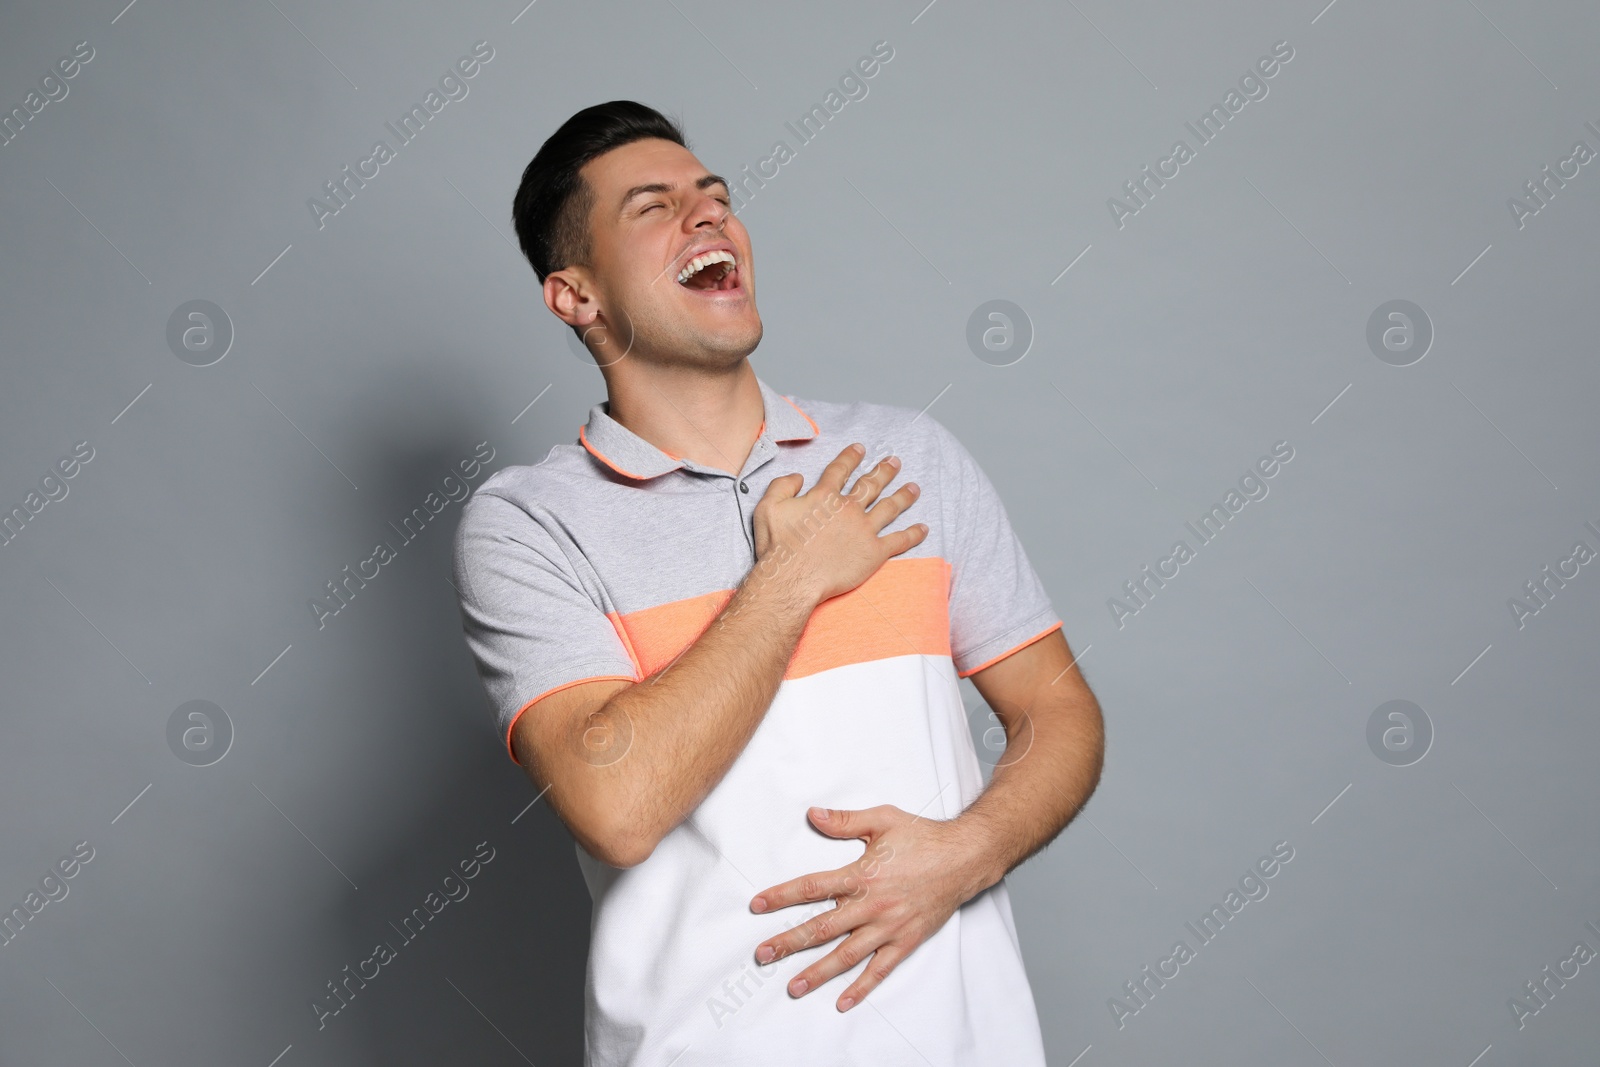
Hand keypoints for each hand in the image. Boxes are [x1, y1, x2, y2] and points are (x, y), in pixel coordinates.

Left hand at [747, 804, 992, 1011]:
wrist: (965, 857)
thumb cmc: (924, 837)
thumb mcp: (883, 819)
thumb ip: (845, 821)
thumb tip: (812, 814)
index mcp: (862, 874)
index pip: (812, 887)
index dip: (782, 896)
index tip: (757, 905)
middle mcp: (872, 905)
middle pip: (822, 927)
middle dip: (789, 942)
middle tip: (762, 954)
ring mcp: (889, 927)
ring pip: (847, 955)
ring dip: (817, 972)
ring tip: (793, 986)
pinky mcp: (905, 940)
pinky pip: (880, 969)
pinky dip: (862, 987)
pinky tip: (843, 1001)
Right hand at [751, 443, 924, 606]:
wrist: (793, 578)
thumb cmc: (778, 547)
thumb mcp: (768, 508)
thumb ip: (782, 486)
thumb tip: (798, 477)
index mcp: (824, 496)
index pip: (841, 470)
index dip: (852, 457)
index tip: (861, 449)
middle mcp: (848, 508)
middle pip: (871, 484)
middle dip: (884, 471)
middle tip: (895, 462)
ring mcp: (864, 530)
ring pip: (890, 507)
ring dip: (903, 496)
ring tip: (914, 488)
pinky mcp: (874, 553)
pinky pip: (899, 540)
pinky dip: (913, 534)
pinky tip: (924, 528)